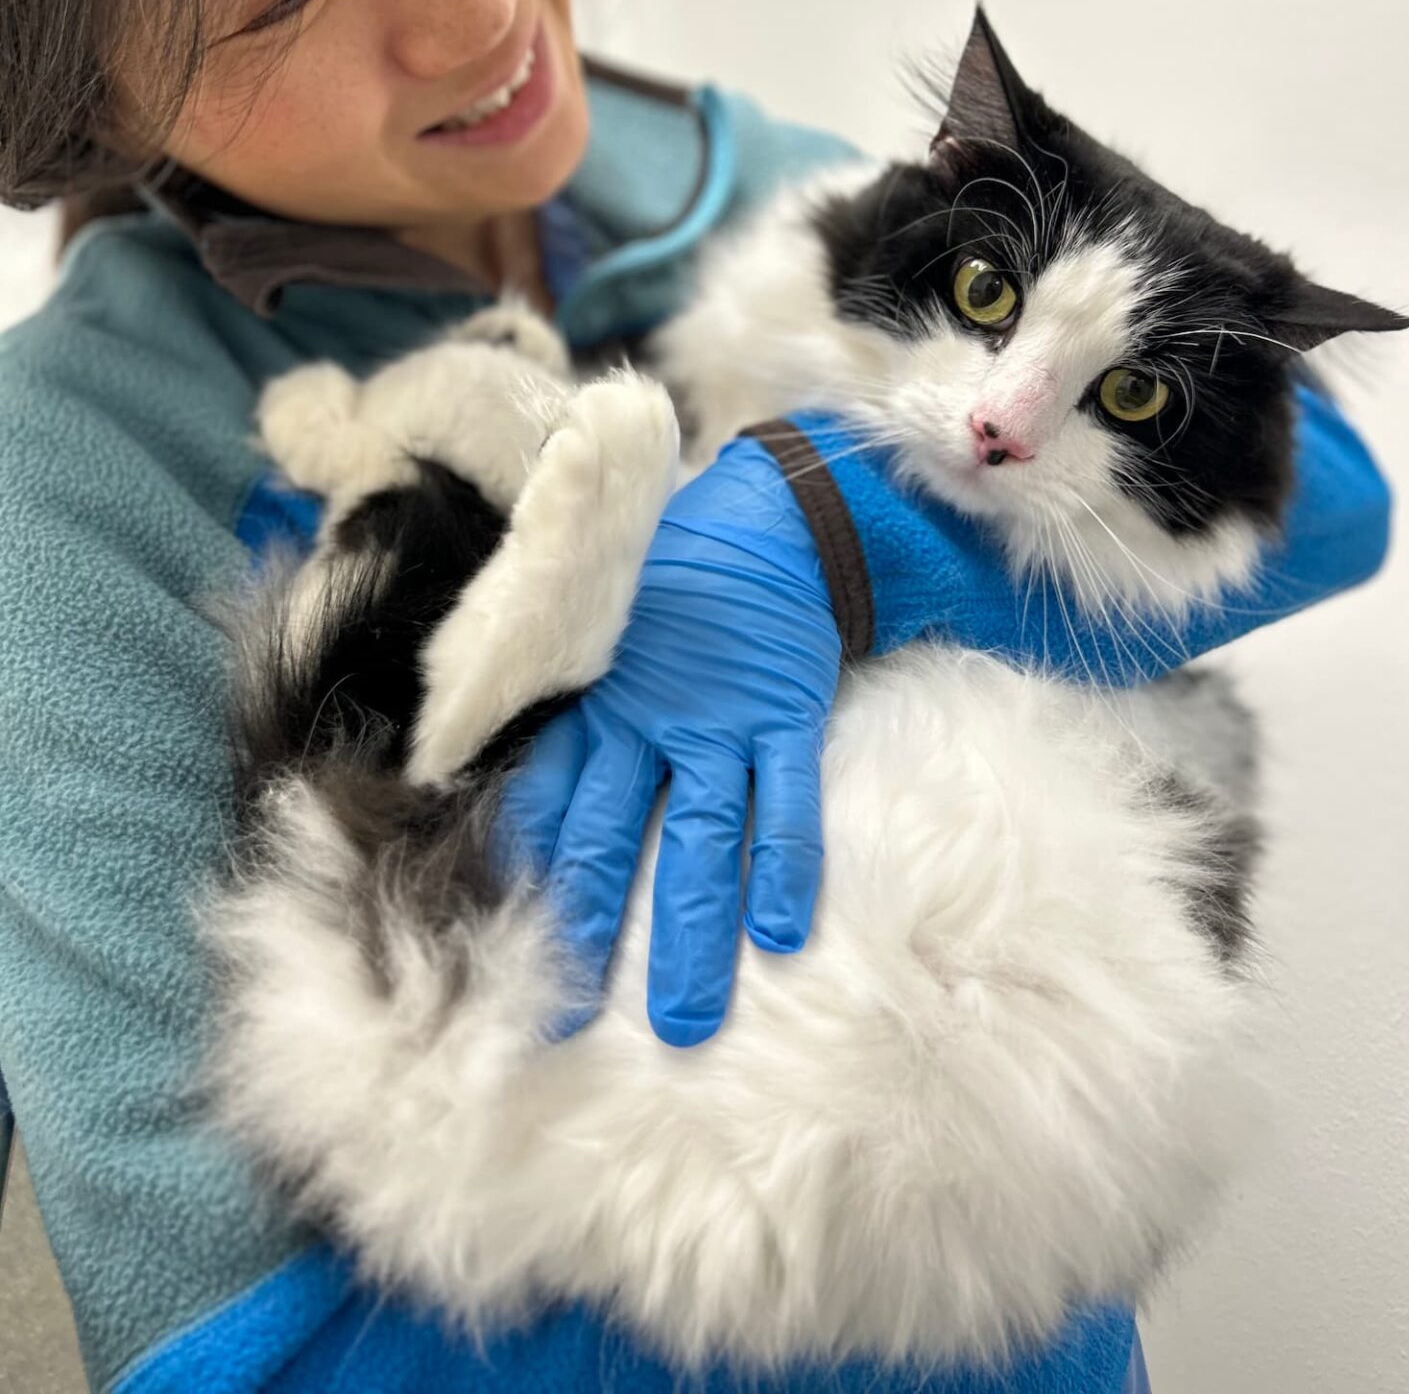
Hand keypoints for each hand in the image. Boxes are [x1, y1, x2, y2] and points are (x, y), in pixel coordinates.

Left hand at [499, 436, 840, 1046]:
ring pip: (698, 836)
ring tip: (688, 1019)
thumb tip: (480, 782)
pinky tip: (782, 931)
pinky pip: (787, 798)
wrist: (765, 519)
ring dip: (692, 927)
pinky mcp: (784, 712)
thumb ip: (562, 710)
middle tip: (562, 1030)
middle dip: (586, 934)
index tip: (484, 965)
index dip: (514, 887)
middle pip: (608, 840)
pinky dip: (785, 861)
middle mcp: (643, 723)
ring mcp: (718, 721)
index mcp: (588, 710)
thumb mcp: (596, 638)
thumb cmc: (670, 590)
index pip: (541, 810)